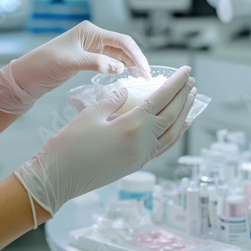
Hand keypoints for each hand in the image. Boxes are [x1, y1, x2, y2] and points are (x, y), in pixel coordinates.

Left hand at [0, 21, 150, 113]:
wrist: (26, 77)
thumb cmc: (43, 64)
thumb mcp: (70, 63)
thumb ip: (96, 63)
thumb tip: (120, 68)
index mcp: (90, 32)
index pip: (122, 41)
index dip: (137, 55)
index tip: (146, 70)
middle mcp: (93, 38)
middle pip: (123, 47)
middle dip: (136, 60)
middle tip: (147, 77)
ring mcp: (90, 49)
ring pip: (118, 55)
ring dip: (129, 65)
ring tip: (140, 79)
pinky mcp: (87, 60)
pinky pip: (109, 63)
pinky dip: (119, 69)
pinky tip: (126, 77)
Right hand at [14, 66, 195, 222]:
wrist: (58, 179)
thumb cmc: (69, 145)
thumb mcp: (90, 114)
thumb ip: (112, 100)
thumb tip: (125, 92)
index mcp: (132, 126)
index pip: (161, 99)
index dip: (176, 84)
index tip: (186, 71)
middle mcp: (142, 143)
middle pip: (172, 115)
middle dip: (184, 96)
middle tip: (192, 81)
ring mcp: (141, 156)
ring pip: (172, 132)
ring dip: (184, 114)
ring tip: (191, 100)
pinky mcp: (136, 164)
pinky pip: (163, 146)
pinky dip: (175, 134)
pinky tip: (179, 126)